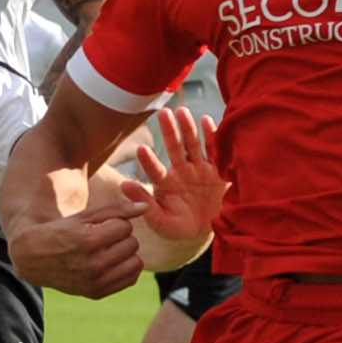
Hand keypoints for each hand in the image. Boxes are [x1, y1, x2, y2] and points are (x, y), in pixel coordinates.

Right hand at [8, 200, 148, 298]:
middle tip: (103, 238)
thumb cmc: (61, 231)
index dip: (115, 222)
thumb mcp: (84, 215)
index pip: (125, 226)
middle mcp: (93, 264)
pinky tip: (111, 262)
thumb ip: (117, 209)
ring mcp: (95, 282)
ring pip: (136, 262)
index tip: (100, 225)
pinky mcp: (96, 293)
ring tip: (108, 250)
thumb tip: (145, 207)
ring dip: (126, 253)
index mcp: (89, 241)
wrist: (33, 258)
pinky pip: (131, 279)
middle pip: (132, 244)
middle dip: (121, 237)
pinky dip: (126, 268)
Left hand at [120, 109, 225, 253]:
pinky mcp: (218, 170)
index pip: (155, 170)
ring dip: (188, 128)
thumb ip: (145, 205)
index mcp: (166, 183)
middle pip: (174, 148)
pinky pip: (215, 151)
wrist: (208, 231)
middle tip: (163, 113)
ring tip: (182, 112)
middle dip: (169, 131)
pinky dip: (212, 136)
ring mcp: (200, 169)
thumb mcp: (161, 221)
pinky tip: (208, 120)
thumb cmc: (180, 227)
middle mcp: (181, 171)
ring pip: (193, 145)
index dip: (149, 161)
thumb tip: (123, 185)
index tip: (141, 149)